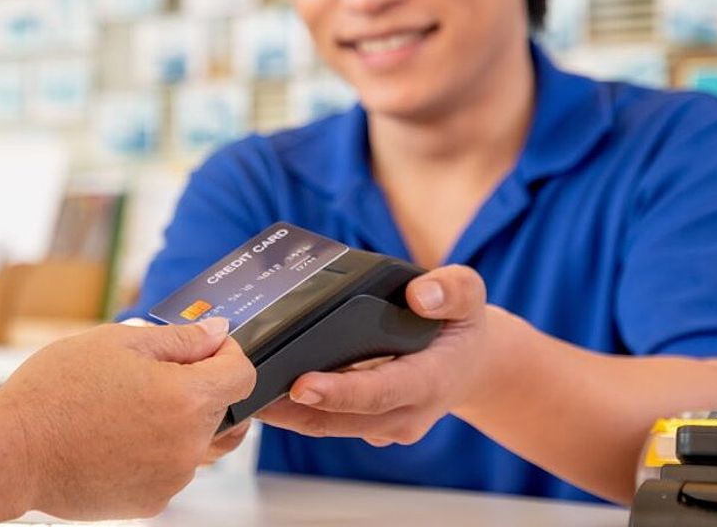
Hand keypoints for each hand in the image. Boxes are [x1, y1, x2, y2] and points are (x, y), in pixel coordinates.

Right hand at [0, 319, 255, 520]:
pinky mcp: (150, 502)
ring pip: (199, 444)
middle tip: (164, 376)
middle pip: (226, 412)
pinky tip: (119, 436)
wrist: (9, 453)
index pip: (243, 375)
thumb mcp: (120, 342)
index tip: (207, 350)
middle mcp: (187, 445)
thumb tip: (218, 333)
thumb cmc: (55, 394)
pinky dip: (157, 452)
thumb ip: (180, 339)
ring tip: (131, 406)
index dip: (228, 355)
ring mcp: (171, 478)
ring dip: (180, 423)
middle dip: (206, 390)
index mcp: (187, 399)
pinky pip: (171, 470)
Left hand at [258, 265, 489, 446]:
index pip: (381, 392)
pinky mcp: (366, 425)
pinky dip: (294, 409)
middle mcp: (405, 413)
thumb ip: (452, 290)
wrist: (473, 364)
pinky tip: (262, 388)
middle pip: (342, 418)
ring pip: (327, 426)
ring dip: (285, 413)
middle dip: (294, 407)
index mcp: (430, 381)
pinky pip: (326, 421)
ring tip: (243, 389)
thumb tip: (421, 295)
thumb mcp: (470, 295)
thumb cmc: (462, 326)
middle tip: (249, 386)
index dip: (341, 391)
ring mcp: (384, 425)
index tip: (303, 384)